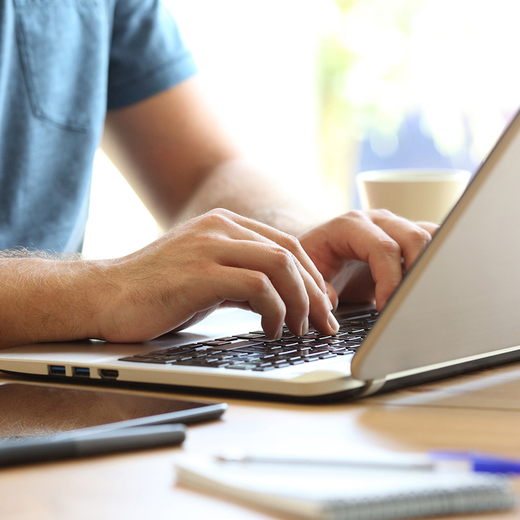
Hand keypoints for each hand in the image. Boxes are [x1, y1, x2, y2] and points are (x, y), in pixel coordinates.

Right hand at [96, 209, 336, 342]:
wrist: (106, 296)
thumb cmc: (156, 291)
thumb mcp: (208, 278)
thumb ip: (243, 280)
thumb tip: (281, 301)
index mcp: (225, 225)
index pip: (286, 245)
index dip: (311, 276)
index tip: (322, 305)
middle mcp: (221, 228)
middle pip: (290, 253)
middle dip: (314, 291)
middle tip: (324, 323)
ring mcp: (210, 247)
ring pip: (279, 265)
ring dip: (299, 302)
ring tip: (300, 329)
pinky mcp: (200, 273)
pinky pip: (257, 287)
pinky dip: (275, 311)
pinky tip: (271, 330)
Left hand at [298, 209, 437, 310]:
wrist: (318, 252)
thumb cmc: (312, 261)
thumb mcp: (305, 275)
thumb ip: (316, 289)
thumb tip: (330, 302)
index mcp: (350, 226)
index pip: (383, 248)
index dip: (389, 280)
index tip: (385, 308)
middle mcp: (377, 221)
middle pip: (414, 238)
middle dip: (417, 274)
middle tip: (408, 305)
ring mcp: (395, 227)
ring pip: (431, 237)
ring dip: (432, 266)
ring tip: (421, 296)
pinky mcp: (407, 239)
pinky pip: (434, 241)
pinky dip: (438, 262)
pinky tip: (431, 286)